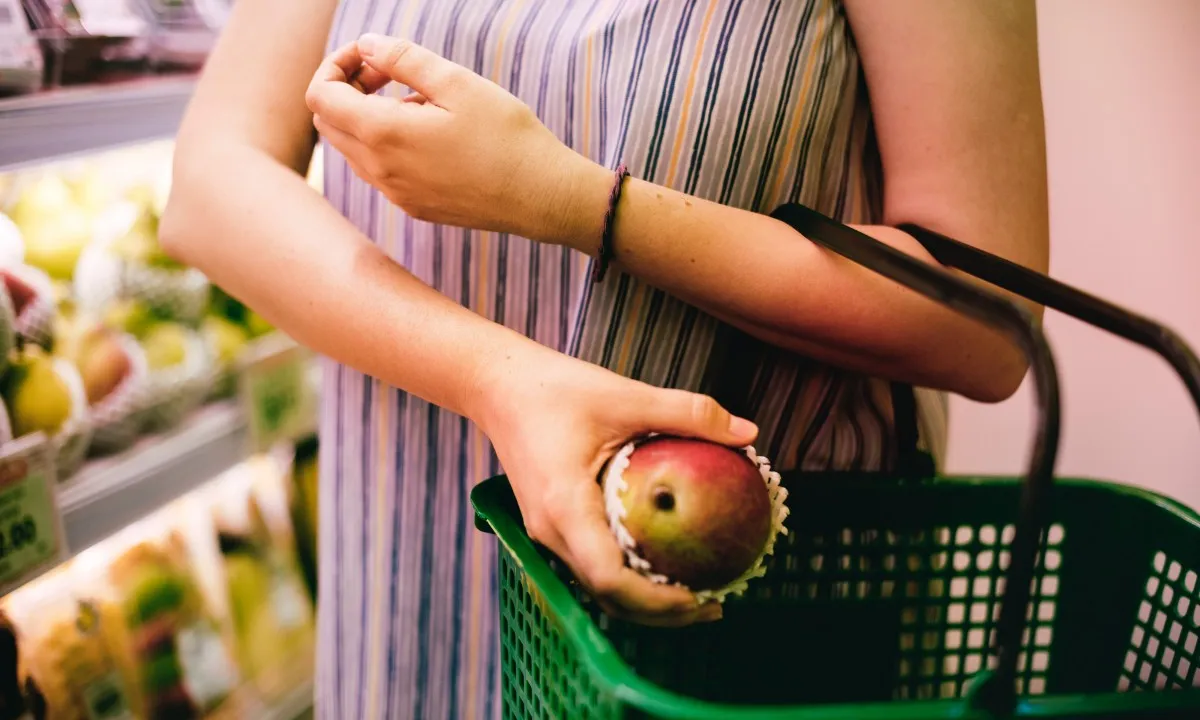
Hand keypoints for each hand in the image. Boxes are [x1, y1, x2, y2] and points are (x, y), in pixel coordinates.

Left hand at [304, 34, 611, 247]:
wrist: (542, 197)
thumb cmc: (506, 136)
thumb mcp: (456, 82)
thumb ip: (403, 59)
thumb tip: (366, 46)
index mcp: (383, 135)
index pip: (320, 96)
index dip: (336, 65)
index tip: (372, 56)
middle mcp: (380, 171)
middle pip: (329, 124)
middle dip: (346, 89)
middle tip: (388, 73)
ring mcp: (396, 194)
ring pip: (353, 149)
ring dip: (367, 117)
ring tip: (419, 101)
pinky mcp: (415, 207)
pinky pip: (380, 171)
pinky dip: (387, 144)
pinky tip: (432, 133)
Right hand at [475, 344, 758, 625]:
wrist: (497, 386)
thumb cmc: (553, 388)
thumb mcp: (626, 394)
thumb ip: (687, 412)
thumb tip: (748, 433)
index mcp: (565, 506)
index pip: (609, 577)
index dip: (656, 600)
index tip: (700, 598)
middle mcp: (550, 530)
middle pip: (606, 594)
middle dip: (660, 612)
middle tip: (715, 604)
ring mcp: (546, 532)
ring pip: (597, 586)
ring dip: (644, 599)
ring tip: (696, 593)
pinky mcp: (550, 524)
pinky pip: (591, 563)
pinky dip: (628, 576)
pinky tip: (661, 562)